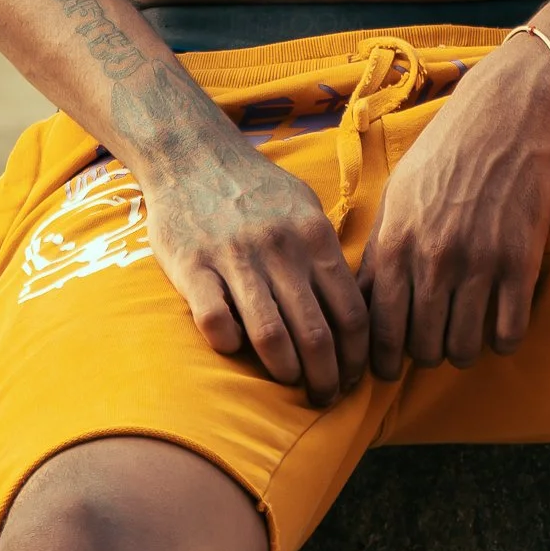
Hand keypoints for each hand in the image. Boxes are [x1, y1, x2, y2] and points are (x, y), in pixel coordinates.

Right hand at [142, 129, 371, 402]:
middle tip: (326, 396)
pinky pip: (216, 321)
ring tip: (290, 384)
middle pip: (317, 335)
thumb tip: (356, 306)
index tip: (356, 377)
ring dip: (286, 372)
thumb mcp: (305, 208)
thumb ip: (328, 253)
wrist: (191, 154)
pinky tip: (236, 349)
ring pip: (271, 337)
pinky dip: (229, 344)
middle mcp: (280, 250)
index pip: (352, 313)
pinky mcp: (192, 266)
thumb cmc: (255, 188)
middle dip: (327, 378)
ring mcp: (235, 258)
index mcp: (314, 237)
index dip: (358, 356)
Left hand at [358, 37, 549, 378]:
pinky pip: (508, 333)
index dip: (380, 361)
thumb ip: (380, 252)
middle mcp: (433, 258)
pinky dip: (501, 339)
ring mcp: (479, 262)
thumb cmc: (443, 155)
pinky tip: (498, 323)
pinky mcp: (520, 262)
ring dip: (463, 350)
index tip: (386, 368)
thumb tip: (360, 304)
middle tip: (430, 346)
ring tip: (464, 336)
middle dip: (423, 356)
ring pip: (464, 348)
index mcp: (396, 243)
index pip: (379, 331)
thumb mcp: (396, 197)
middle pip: (422, 349)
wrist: (503, 115)